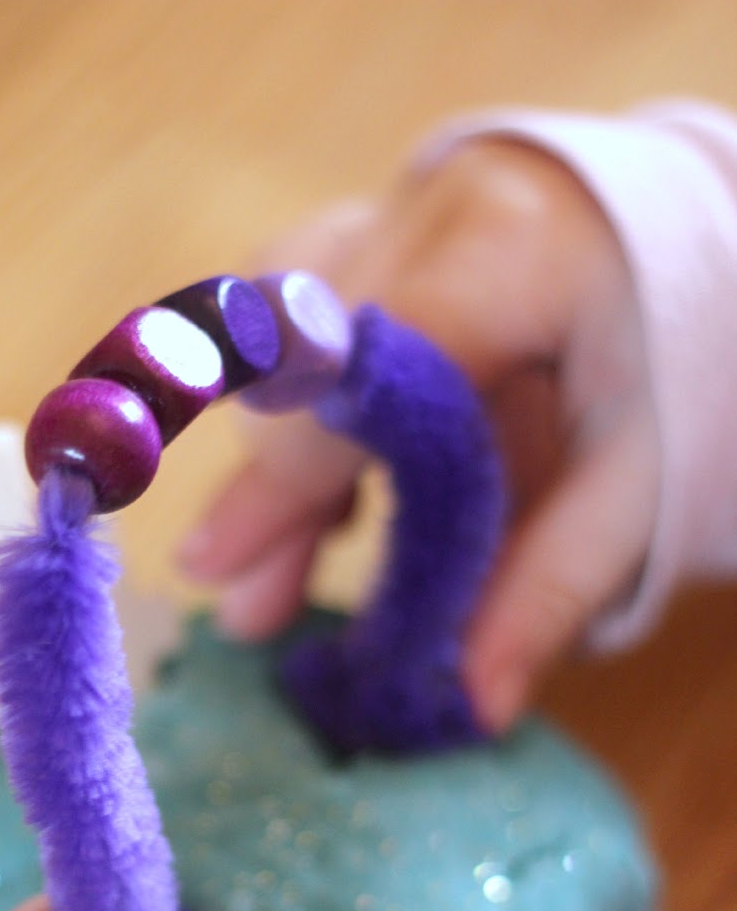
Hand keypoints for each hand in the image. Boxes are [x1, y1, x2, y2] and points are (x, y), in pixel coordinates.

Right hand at [181, 139, 657, 730]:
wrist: (696, 258)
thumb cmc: (677, 367)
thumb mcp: (639, 484)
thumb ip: (553, 587)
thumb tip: (472, 705)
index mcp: (513, 251)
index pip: (362, 368)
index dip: (286, 474)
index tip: (222, 568)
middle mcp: (431, 207)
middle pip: (300, 363)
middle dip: (270, 495)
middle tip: (251, 611)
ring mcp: (393, 206)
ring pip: (276, 342)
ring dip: (274, 460)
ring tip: (277, 573)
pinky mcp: (372, 228)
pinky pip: (293, 323)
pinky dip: (295, 414)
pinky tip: (319, 502)